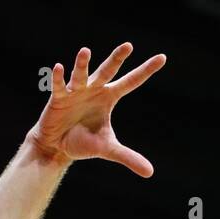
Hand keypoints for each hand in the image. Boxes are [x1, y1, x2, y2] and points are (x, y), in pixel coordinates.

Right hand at [27, 43, 165, 177]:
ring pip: (81, 75)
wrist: (57, 146)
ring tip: (85, 51)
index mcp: (108, 97)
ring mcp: (76, 91)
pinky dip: (58, 78)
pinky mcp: (58, 98)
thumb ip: (129, 157)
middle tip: (128, 46)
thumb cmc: (83, 141)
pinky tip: (59, 68)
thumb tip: (150, 173)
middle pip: (107, 71)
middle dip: (116, 59)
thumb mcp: (108, 149)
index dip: (145, 71)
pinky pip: (59, 86)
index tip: (162, 58)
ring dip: (82, 64)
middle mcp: (94, 89)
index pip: (131, 82)